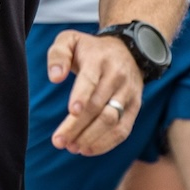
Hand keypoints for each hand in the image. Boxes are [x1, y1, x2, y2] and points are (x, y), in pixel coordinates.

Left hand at [46, 31, 141, 155]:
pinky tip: (87, 149)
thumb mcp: (70, 40)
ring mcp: (128, 93)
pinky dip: (106, 143)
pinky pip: (123, 129)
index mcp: (99, 60)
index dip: (82, 96)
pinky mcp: (134, 107)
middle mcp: (117, 77)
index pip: (91, 80)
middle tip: (59, 141)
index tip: (72, 111)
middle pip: (98, 106)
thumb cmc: (90, 49)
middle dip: (77, 126)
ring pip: (112, 120)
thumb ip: (58, 55)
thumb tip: (55, 77)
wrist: (128, 49)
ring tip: (72, 147)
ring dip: (91, 138)